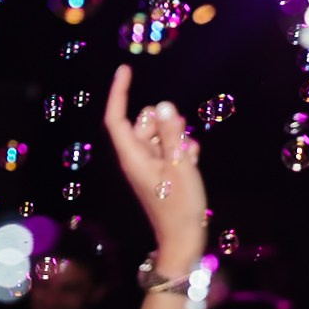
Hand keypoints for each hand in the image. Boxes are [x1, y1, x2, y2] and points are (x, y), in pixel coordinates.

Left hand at [102, 65, 208, 260]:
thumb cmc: (180, 206)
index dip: (119, 93)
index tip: (125, 69)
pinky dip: (183, 150)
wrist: (184, 239)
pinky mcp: (162, 171)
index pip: (117, 118)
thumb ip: (172, 134)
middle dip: (165, 122)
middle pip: (145, 122)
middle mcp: (137, 158)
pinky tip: (191, 164)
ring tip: (188, 160)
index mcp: (132, 156)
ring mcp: (149, 164)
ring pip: (162, 133)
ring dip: (179, 138)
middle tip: (180, 143)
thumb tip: (163, 105)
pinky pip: (172, 148)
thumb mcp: (180, 166)